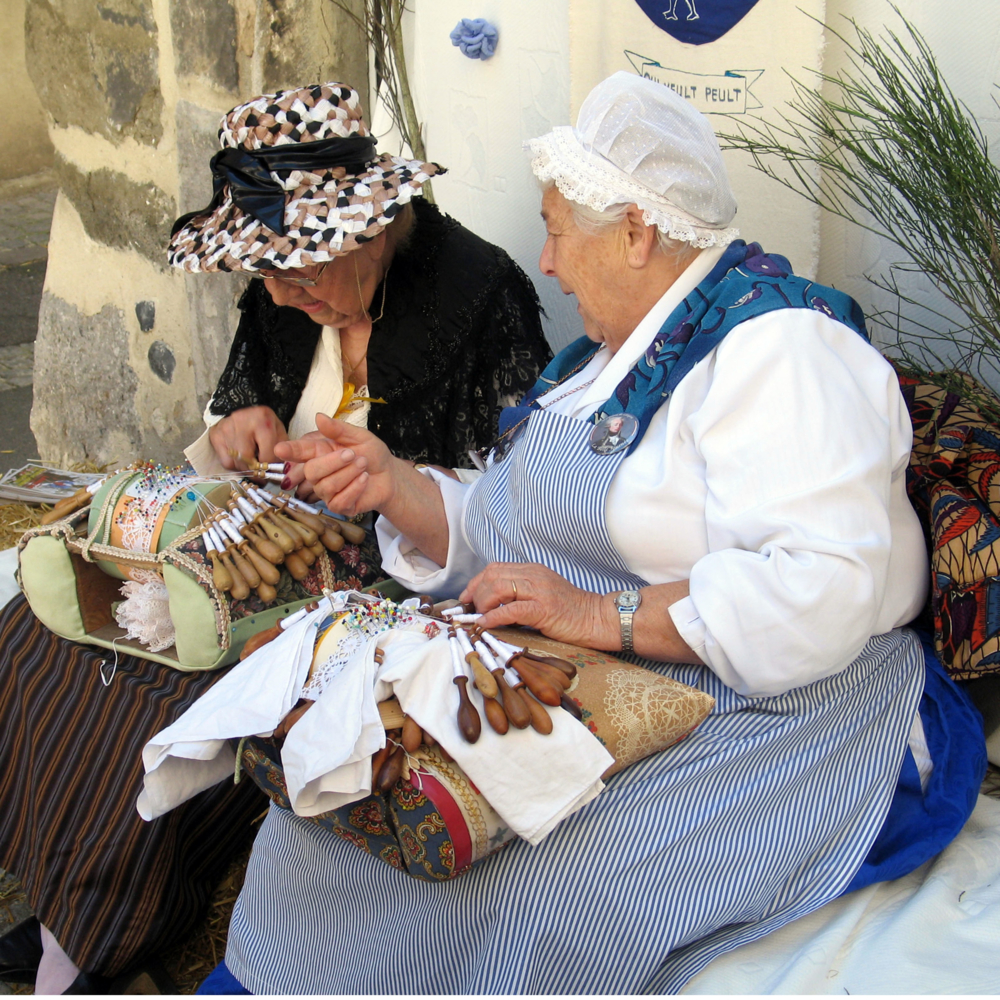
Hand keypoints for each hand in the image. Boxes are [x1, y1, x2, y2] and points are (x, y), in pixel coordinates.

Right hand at [209, 406, 287, 469]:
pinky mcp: (216, 436)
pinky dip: (235, 464)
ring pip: (235, 463)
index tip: (272, 471)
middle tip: (261, 472)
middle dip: (256, 470)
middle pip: (247, 460)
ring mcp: (226, 429)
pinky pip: (225, 461)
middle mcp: (242, 422)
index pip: (267, 455)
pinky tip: (241, 458)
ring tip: (252, 463)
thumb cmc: (264, 423)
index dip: (270, 467)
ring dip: (245, 468)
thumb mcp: (278, 432)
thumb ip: (281, 451)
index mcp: (263, 421)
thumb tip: (280, 473)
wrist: (244, 408)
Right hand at [275, 413, 400, 515]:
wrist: (389, 475)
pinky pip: (338, 501)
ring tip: (363, 465)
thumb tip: (319, 417)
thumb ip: (339, 429)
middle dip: (333, 462)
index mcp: (319, 452)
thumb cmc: (372, 454)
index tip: (279, 449)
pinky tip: (364, 479)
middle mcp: (318, 473)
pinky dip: (354, 488)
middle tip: (353, 454)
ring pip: (326, 486)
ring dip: (348, 473)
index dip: (289, 450)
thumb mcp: (359, 436)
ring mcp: (326, 492)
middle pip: (311, 471)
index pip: (299, 451)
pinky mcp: (338, 506)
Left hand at [460, 563, 614, 648]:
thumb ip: (520, 595)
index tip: (466, 598)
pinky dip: (494, 617)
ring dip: (483, 603)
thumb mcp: (541, 595)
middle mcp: (534, 575)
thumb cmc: (569, 612)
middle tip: (472, 611)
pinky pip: (511, 609)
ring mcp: (539, 590)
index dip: (476, 582)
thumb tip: (492, 607)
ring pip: (499, 587)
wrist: (596, 618)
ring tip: (480, 617)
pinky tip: (486, 624)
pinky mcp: (544, 608)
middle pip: (492, 575)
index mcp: (532, 570)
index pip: (494, 568)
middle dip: (476, 593)